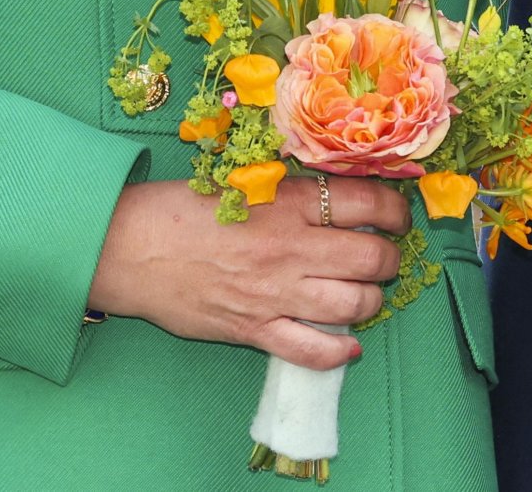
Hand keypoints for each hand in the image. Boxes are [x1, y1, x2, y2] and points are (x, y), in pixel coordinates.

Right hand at [88, 176, 409, 367]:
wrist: (133, 246)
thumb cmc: (183, 206)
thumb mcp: (244, 180)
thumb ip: (290, 190)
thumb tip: (335, 192)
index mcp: (288, 201)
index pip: (366, 202)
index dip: (395, 209)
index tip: (398, 214)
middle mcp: (290, 247)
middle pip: (369, 256)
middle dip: (389, 256)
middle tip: (387, 253)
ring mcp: (274, 293)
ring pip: (352, 303)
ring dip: (372, 299)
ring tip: (368, 291)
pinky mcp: (254, 329)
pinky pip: (312, 349)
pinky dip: (339, 351)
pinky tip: (349, 344)